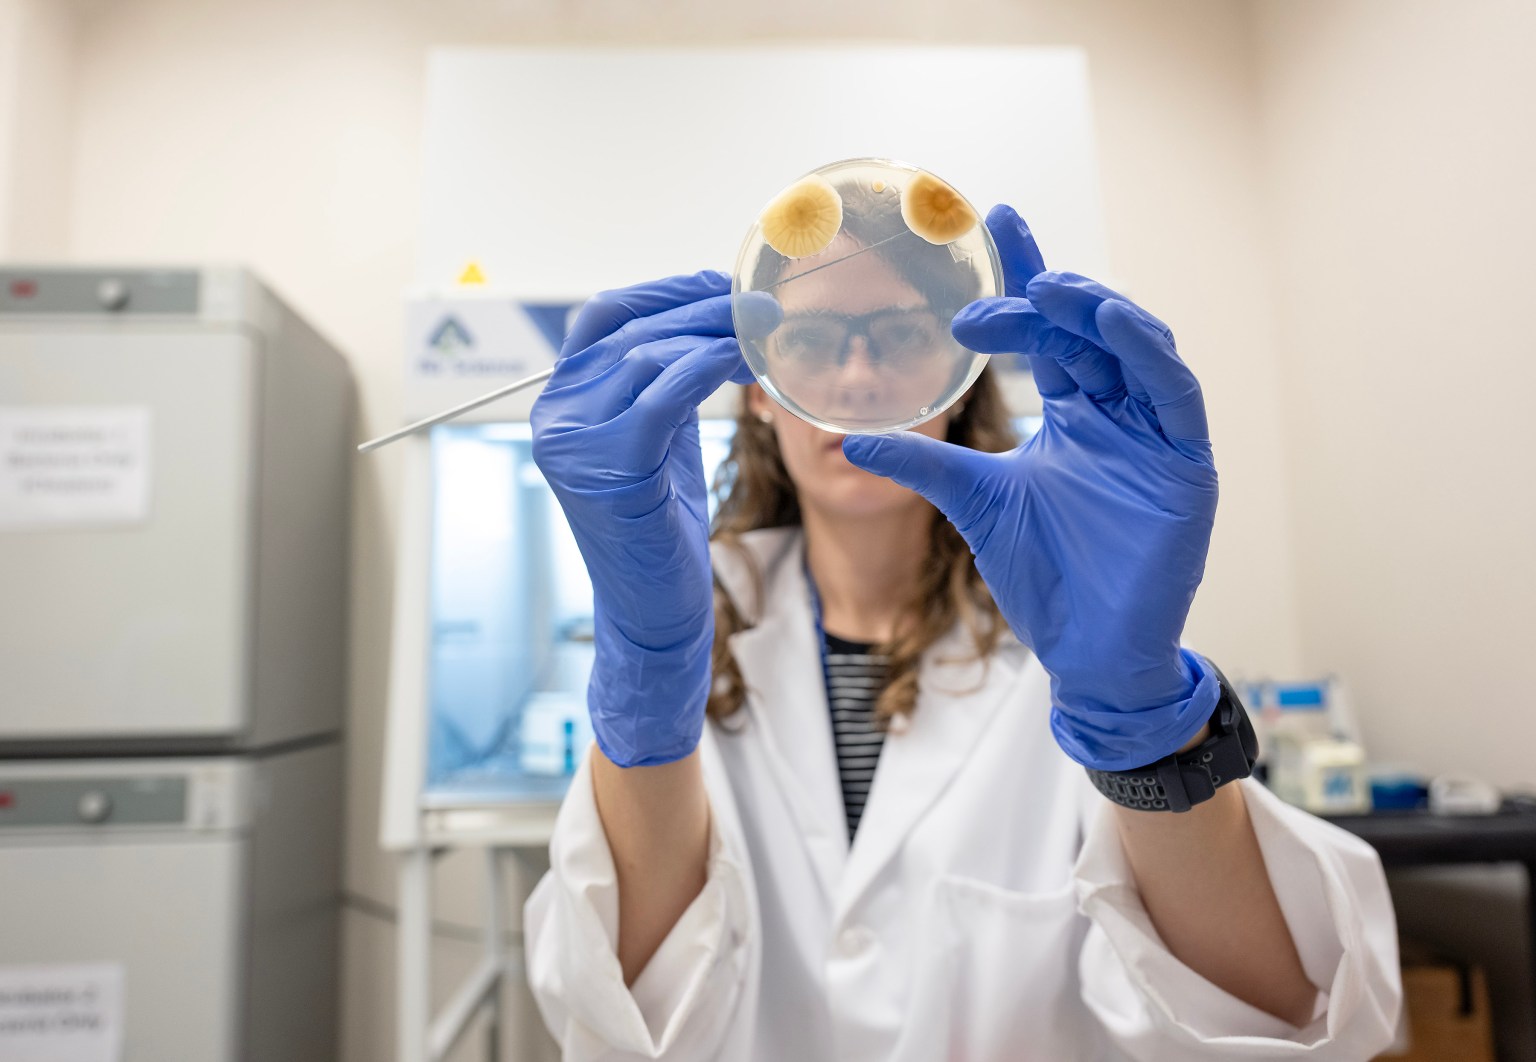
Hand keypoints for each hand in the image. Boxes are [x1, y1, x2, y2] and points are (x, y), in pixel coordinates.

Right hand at [531, 271, 753, 766]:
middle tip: (761, 305)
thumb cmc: (659, 527)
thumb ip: (662, 379)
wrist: (651, 611)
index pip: (604, 316)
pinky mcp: (609, 468)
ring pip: (647, 354)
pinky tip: (745, 363)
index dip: (666, 291)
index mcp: (560, 403)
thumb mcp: (657, 438)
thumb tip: (708, 314)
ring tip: (765, 332)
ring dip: (714, 334)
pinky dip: (707, 366)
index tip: (723, 286)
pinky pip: (662, 394)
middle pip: (630, 328)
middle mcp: (555, 417)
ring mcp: (574, 443)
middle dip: (702, 308)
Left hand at [841, 205, 1220, 770]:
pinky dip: (1145, 352)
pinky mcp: (1186, 463)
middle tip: (998, 280)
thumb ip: (923, 462)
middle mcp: (1116, 413)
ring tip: (1046, 290)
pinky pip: (1173, 390)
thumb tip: (849, 436)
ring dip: (1094, 310)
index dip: (1023, 277)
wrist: (1085, 651)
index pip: (1046, 332)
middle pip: (1086, 329)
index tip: (993, 222)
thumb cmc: (1042, 575)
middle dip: (1045, 293)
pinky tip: (1107, 322)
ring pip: (1135, 345)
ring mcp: (1154, 436)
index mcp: (1073, 414)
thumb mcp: (972, 502)